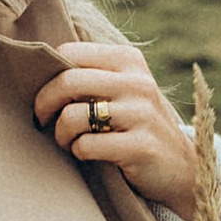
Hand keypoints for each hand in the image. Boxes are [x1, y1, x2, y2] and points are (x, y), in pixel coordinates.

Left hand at [31, 37, 196, 211]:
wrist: (183, 168)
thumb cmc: (138, 127)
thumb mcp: (123, 90)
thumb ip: (91, 75)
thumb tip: (37, 70)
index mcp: (128, 59)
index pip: (69, 52)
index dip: (46, 76)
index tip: (44, 98)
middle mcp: (137, 82)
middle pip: (67, 81)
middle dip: (44, 105)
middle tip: (42, 121)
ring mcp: (141, 114)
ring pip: (73, 116)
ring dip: (61, 134)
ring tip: (68, 141)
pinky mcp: (141, 146)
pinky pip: (86, 146)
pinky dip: (79, 152)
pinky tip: (89, 155)